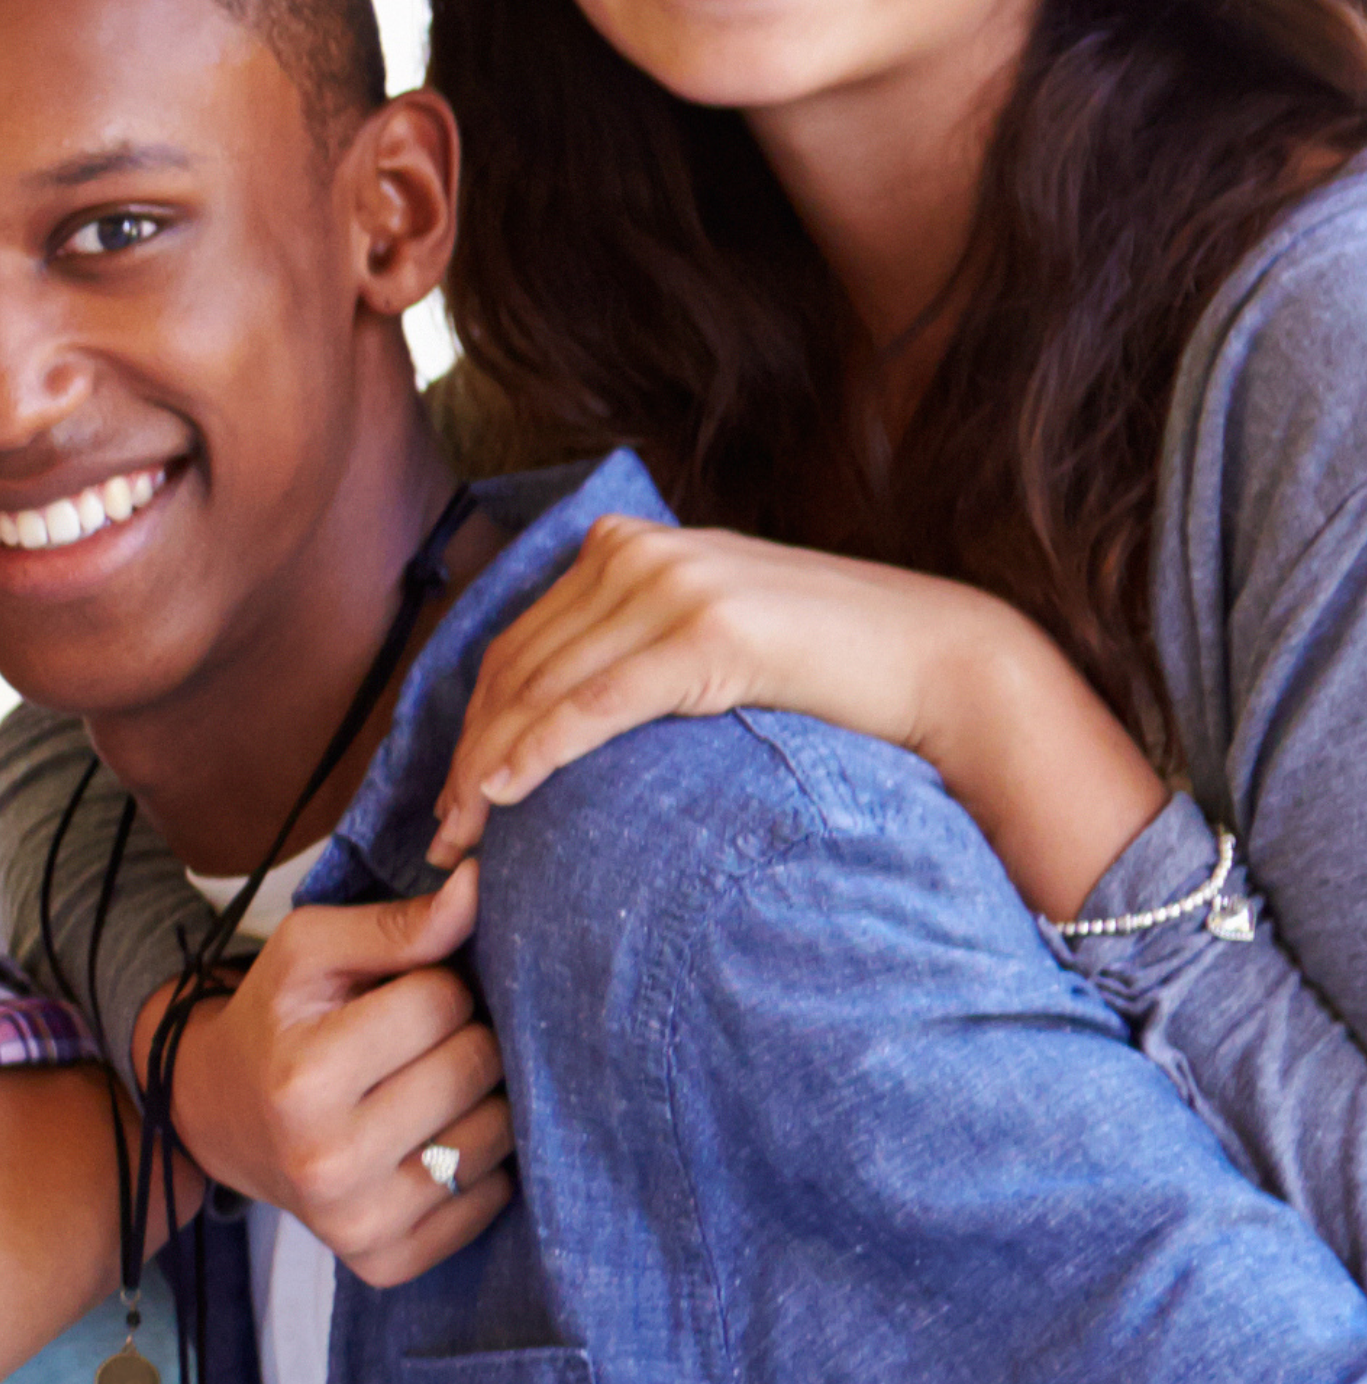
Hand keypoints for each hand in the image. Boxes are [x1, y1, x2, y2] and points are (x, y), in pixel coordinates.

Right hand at [167, 877, 514, 1285]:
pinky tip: (431, 1142)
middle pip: (478, 1065)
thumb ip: (397, 922)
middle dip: (462, 1038)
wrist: (220, 1120)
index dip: (433, 985)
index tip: (398, 998)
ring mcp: (361, 1222)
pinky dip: (478, 1164)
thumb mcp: (310, 954)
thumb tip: (481, 888)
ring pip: (501, 1134)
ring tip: (426, 1091)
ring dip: (479, 1100)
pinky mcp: (389, 1262)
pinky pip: (493, 1199)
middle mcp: (330, 1161)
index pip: (443, 1001)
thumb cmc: (275, 1023)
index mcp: (303, 1078)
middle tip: (415, 1045)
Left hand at [434, 518, 1135, 878]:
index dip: (472, 720)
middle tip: (439, 833)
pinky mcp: (711, 632)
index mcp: (629, 547)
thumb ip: (637, 648)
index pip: (518, 642)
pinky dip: (541, 750)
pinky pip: (599, 701)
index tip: (448, 790)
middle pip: (516, 666)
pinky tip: (503, 794)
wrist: (945, 661)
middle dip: (467, 752)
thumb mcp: (710, 639)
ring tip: (461, 836)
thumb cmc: (828, 669)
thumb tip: (558, 715)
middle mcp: (640, 554)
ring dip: (489, 765)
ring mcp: (676, 586)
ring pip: (544, 686)